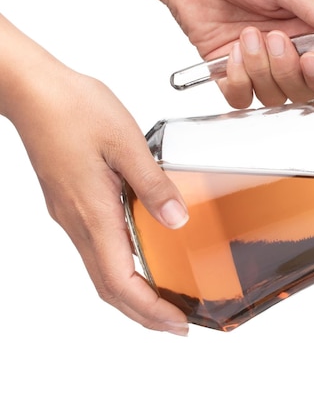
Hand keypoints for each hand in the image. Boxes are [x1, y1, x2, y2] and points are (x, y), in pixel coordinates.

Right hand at [3, 42, 190, 335]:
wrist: (33, 91)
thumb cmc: (73, 109)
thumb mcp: (126, 142)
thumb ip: (154, 184)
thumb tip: (177, 221)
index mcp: (93, 212)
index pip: (122, 281)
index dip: (150, 309)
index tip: (177, 323)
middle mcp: (78, 222)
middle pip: (110, 287)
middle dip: (144, 313)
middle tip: (177, 324)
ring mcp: (71, 215)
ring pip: (102, 272)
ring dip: (133, 294)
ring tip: (163, 302)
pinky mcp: (71, 204)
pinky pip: (97, 250)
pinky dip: (122, 268)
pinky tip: (141, 260)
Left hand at [151, 0, 313, 107]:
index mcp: (307, 28)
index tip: (310, 59)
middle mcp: (285, 50)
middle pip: (302, 90)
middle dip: (287, 70)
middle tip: (273, 38)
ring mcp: (257, 63)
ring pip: (273, 97)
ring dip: (259, 70)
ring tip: (245, 36)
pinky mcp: (228, 71)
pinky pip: (241, 98)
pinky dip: (237, 81)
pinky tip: (231, 52)